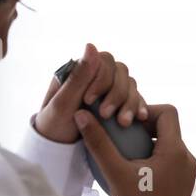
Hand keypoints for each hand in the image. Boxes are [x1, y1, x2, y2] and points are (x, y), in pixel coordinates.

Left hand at [34, 43, 148, 143]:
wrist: (57, 150)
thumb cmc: (54, 125)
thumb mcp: (63, 103)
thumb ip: (78, 76)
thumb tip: (91, 45)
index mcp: (81, 70)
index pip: (104, 61)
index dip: (102, 79)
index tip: (89, 100)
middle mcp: (96, 77)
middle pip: (121, 72)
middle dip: (116, 94)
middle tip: (105, 115)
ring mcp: (109, 91)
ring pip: (130, 86)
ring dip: (129, 102)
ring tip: (123, 123)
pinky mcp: (119, 105)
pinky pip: (135, 100)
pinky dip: (139, 107)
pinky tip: (140, 117)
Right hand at [77, 104, 195, 195]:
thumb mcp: (115, 172)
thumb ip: (99, 142)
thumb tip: (81, 115)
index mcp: (176, 151)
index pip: (167, 112)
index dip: (146, 110)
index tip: (127, 122)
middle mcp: (188, 157)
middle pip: (168, 127)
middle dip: (145, 127)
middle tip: (123, 135)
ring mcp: (188, 171)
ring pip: (169, 143)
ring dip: (149, 142)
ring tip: (126, 151)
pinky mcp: (185, 182)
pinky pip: (171, 159)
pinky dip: (154, 157)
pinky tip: (135, 168)